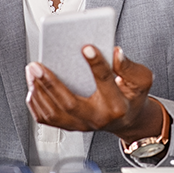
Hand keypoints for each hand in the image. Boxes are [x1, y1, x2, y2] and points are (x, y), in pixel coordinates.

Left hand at [25, 46, 163, 144]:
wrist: (126, 120)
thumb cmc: (132, 96)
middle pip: (70, 103)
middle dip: (50, 83)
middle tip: (37, 65)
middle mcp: (97, 118)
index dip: (97, 64)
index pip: (105, 82)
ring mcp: (81, 125)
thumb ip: (130, 67)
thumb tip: (115, 53)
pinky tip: (33, 86)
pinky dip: (36, 102)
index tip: (86, 47)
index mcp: (117, 105)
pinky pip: (47, 119)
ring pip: (54, 112)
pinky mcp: (70, 126)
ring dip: (39, 91)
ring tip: (32, 70)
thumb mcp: (141, 80)